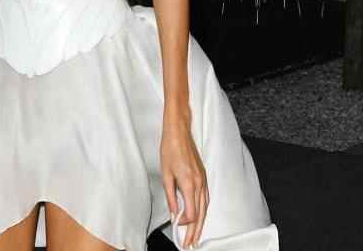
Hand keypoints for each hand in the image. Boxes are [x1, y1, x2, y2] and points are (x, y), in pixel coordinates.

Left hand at [160, 112, 208, 248]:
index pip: (191, 213)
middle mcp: (199, 183)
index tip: (177, 225)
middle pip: (201, 214)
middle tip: (191, 243)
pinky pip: (206, 198)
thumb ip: (171, 196)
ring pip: (205, 207)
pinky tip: (200, 215)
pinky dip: (203, 210)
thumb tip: (174, 212)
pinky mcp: (203, 176)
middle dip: (196, 231)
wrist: (178, 132)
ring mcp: (203, 179)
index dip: (184, 223)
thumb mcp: (165, 174)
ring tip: (197, 235)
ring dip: (201, 223)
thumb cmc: (170, 149)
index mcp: (190, 184)